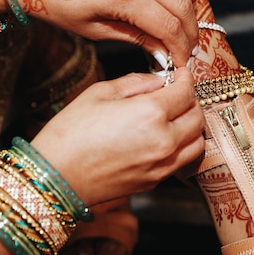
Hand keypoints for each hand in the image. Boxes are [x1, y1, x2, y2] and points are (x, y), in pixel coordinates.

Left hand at [13, 0, 198, 66]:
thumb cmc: (55, 3)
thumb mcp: (94, 30)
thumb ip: (135, 37)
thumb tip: (162, 51)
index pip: (169, 26)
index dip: (180, 49)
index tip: (180, 64)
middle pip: (182, 4)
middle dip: (189, 32)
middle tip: (185, 50)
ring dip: (190, 3)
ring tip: (182, 24)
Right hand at [30, 67, 204, 205]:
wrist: (56, 177)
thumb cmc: (70, 134)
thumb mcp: (99, 93)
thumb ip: (136, 82)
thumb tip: (158, 80)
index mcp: (151, 113)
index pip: (186, 91)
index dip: (185, 78)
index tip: (180, 74)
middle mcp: (164, 140)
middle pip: (197, 116)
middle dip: (190, 100)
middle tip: (176, 92)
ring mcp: (162, 164)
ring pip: (197, 141)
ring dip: (191, 125)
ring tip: (175, 116)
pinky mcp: (155, 180)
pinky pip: (183, 160)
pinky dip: (183, 146)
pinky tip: (166, 137)